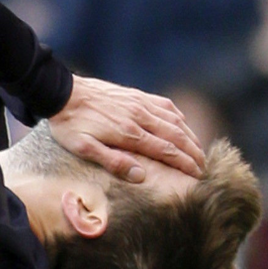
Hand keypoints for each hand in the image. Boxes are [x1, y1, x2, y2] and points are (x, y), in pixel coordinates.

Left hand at [48, 76, 205, 181]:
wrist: (62, 93)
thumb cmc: (71, 125)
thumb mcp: (84, 149)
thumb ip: (114, 161)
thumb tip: (141, 175)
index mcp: (130, 133)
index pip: (166, 150)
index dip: (185, 164)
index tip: (198, 175)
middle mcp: (140, 116)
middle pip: (177, 136)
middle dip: (194, 152)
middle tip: (205, 167)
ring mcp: (140, 103)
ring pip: (174, 120)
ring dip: (190, 136)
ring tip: (199, 150)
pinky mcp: (136, 95)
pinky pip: (165, 105)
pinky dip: (178, 117)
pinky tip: (182, 123)